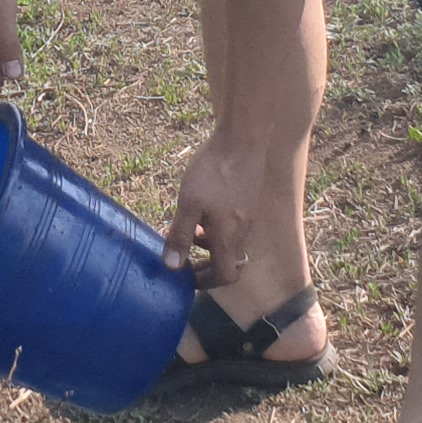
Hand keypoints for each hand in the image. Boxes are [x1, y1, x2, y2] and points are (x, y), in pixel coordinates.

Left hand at [166, 137, 291, 285]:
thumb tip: (172, 267)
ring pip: (232, 244)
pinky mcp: (249, 202)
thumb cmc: (213, 171)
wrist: (243, 140)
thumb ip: (180, 236)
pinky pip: (235, 227)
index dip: (206, 282)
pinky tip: (203, 211)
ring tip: (189, 231)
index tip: (187, 276)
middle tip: (185, 260)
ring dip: (211, 245)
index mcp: (228, 237)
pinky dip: (218, 229)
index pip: (225, 276)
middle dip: (207, 266)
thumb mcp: (189, 204)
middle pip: (230, 263)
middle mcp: (243, 232)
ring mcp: (249, 217)